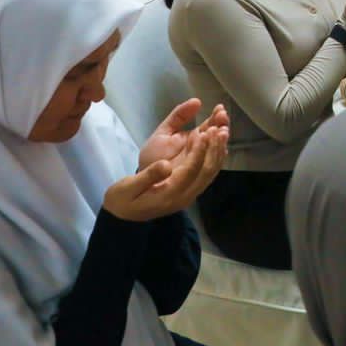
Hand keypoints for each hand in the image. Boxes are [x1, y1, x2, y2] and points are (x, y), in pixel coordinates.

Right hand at [104, 121, 226, 221]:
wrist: (124, 218)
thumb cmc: (123, 200)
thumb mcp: (128, 188)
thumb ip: (148, 176)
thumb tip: (165, 164)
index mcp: (169, 194)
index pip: (190, 170)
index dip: (197, 151)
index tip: (201, 132)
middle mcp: (184, 197)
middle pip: (206, 171)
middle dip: (214, 148)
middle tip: (220, 127)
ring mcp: (189, 196)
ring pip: (210, 173)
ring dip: (218, 151)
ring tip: (223, 131)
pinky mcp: (189, 192)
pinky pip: (207, 174)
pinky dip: (214, 158)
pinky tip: (218, 144)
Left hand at [137, 98, 227, 171]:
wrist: (143, 178)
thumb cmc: (154, 156)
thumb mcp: (165, 131)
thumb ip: (179, 115)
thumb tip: (197, 100)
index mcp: (196, 139)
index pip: (211, 126)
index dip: (217, 117)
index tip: (219, 108)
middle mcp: (202, 151)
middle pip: (218, 138)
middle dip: (222, 126)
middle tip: (222, 117)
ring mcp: (201, 164)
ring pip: (218, 152)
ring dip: (221, 141)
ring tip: (221, 130)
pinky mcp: (197, 177)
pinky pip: (211, 168)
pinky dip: (216, 157)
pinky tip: (219, 148)